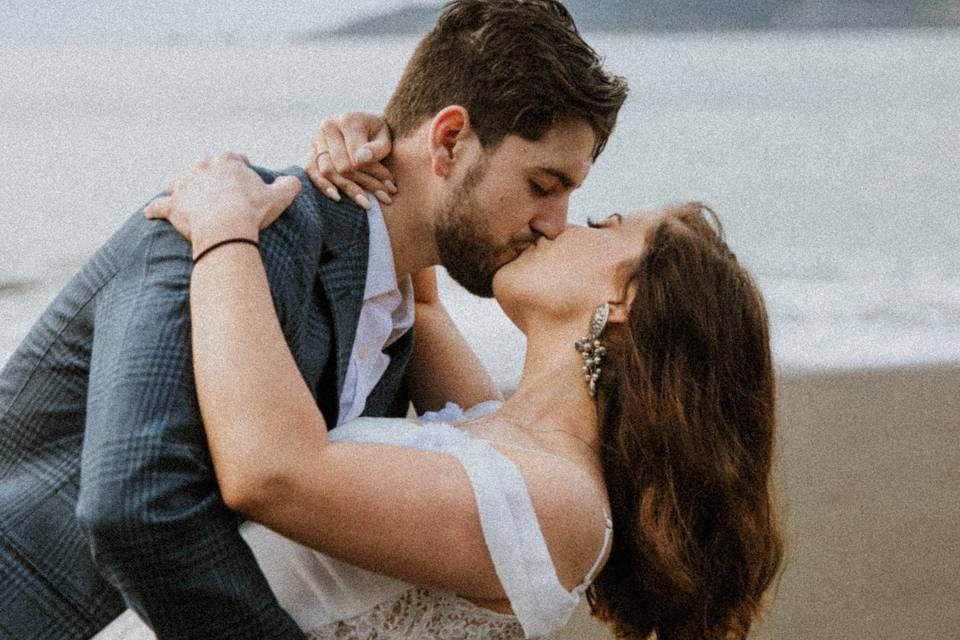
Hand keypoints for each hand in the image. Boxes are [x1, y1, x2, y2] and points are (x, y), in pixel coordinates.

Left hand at [146, 152, 301, 257]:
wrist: (226, 227)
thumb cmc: (252, 210)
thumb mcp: (279, 196)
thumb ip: (289, 185)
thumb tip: (294, 181)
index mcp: (228, 163)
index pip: (233, 158)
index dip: (238, 164)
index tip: (241, 170)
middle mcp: (203, 169)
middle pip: (202, 165)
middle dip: (206, 172)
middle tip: (212, 183)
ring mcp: (185, 186)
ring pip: (178, 182)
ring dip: (180, 187)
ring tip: (182, 194)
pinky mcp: (173, 205)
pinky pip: (159, 207)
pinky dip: (155, 210)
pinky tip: (151, 214)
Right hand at [303, 112, 396, 209]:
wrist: (365, 127)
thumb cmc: (378, 134)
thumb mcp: (385, 137)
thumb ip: (377, 148)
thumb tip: (360, 159)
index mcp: (347, 120)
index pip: (357, 153)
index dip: (374, 172)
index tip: (391, 186)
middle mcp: (328, 127)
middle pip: (342, 165)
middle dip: (365, 184)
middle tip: (385, 198)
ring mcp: (316, 139)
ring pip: (328, 171)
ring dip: (349, 189)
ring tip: (368, 203)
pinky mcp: (310, 152)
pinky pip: (311, 172)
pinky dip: (323, 186)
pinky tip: (338, 197)